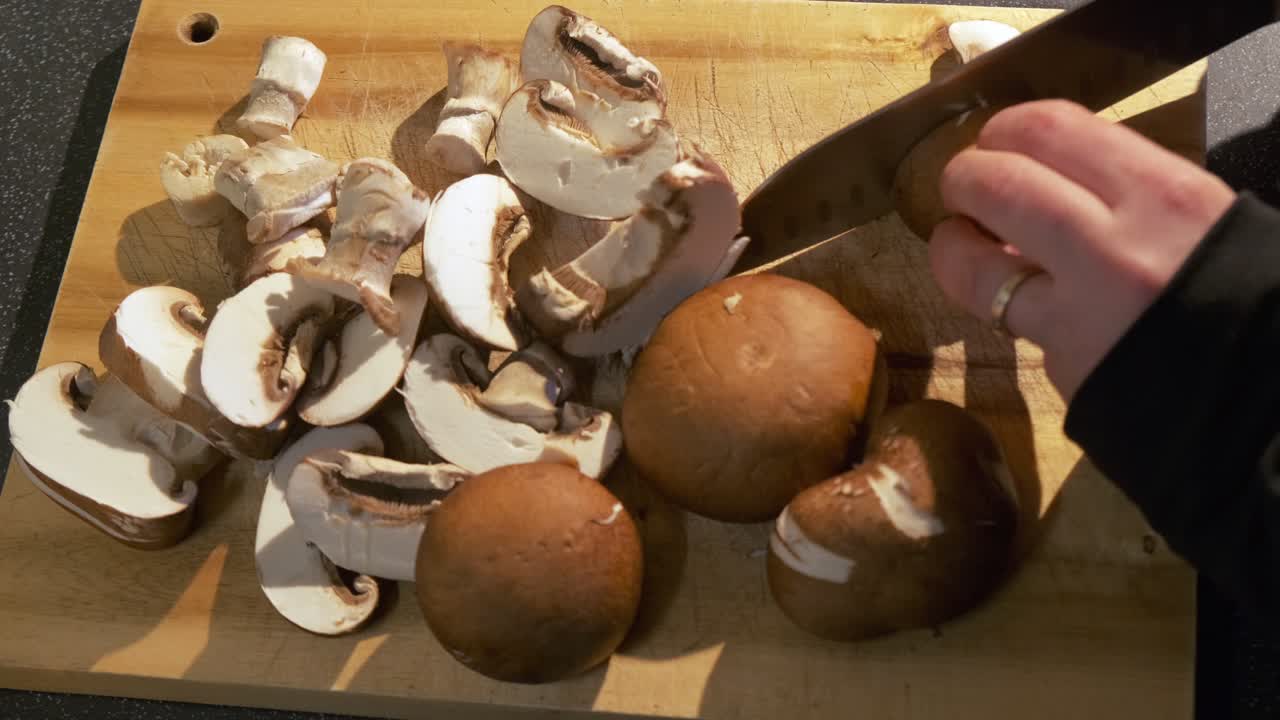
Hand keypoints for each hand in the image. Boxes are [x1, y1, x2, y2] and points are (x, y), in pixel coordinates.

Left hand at [927, 99, 1236, 402]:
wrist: (1272, 403)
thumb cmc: (1254, 298)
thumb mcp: (1208, 220)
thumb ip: (1136, 196)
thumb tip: (1061, 180)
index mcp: (1164, 195)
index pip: (1050, 131)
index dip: (1006, 131)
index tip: (996, 140)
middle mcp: (1115, 249)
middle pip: (997, 187)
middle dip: (963, 179)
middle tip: (960, 187)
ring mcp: (1081, 316)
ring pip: (977, 271)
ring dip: (953, 249)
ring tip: (956, 242)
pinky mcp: (1065, 369)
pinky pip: (1019, 328)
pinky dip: (1011, 312)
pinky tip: (1019, 306)